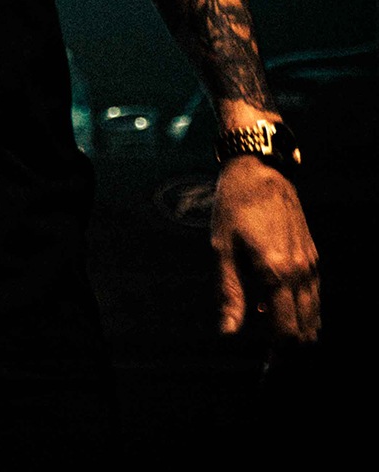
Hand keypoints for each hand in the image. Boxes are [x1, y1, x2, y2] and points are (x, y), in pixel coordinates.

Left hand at [211, 157, 319, 342]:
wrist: (261, 170)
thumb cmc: (235, 206)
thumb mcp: (221, 248)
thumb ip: (229, 294)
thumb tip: (228, 333)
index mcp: (276, 273)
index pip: (288, 333)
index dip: (279, 355)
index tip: (267, 367)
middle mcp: (301, 274)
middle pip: (307, 331)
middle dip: (290, 349)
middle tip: (269, 355)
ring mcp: (311, 265)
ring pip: (315, 316)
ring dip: (298, 330)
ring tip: (271, 330)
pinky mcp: (313, 257)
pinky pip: (315, 297)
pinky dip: (303, 311)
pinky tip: (278, 305)